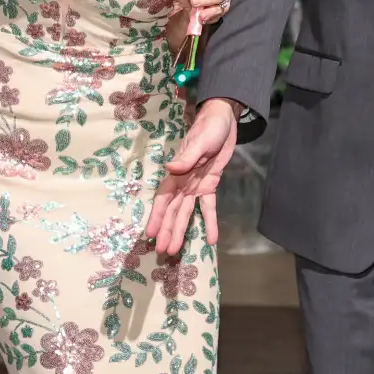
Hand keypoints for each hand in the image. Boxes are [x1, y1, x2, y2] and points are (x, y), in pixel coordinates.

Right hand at [146, 97, 239, 255]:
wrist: (224, 122)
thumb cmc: (207, 129)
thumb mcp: (198, 142)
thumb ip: (186, 158)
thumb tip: (170, 169)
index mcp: (176, 173)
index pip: (164, 199)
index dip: (157, 216)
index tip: (150, 234)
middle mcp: (183, 183)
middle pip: (173, 211)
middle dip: (168, 230)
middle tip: (163, 252)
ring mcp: (196, 186)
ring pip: (187, 213)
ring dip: (182, 231)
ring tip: (177, 250)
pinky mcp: (210, 185)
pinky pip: (209, 207)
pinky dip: (210, 222)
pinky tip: (211, 238)